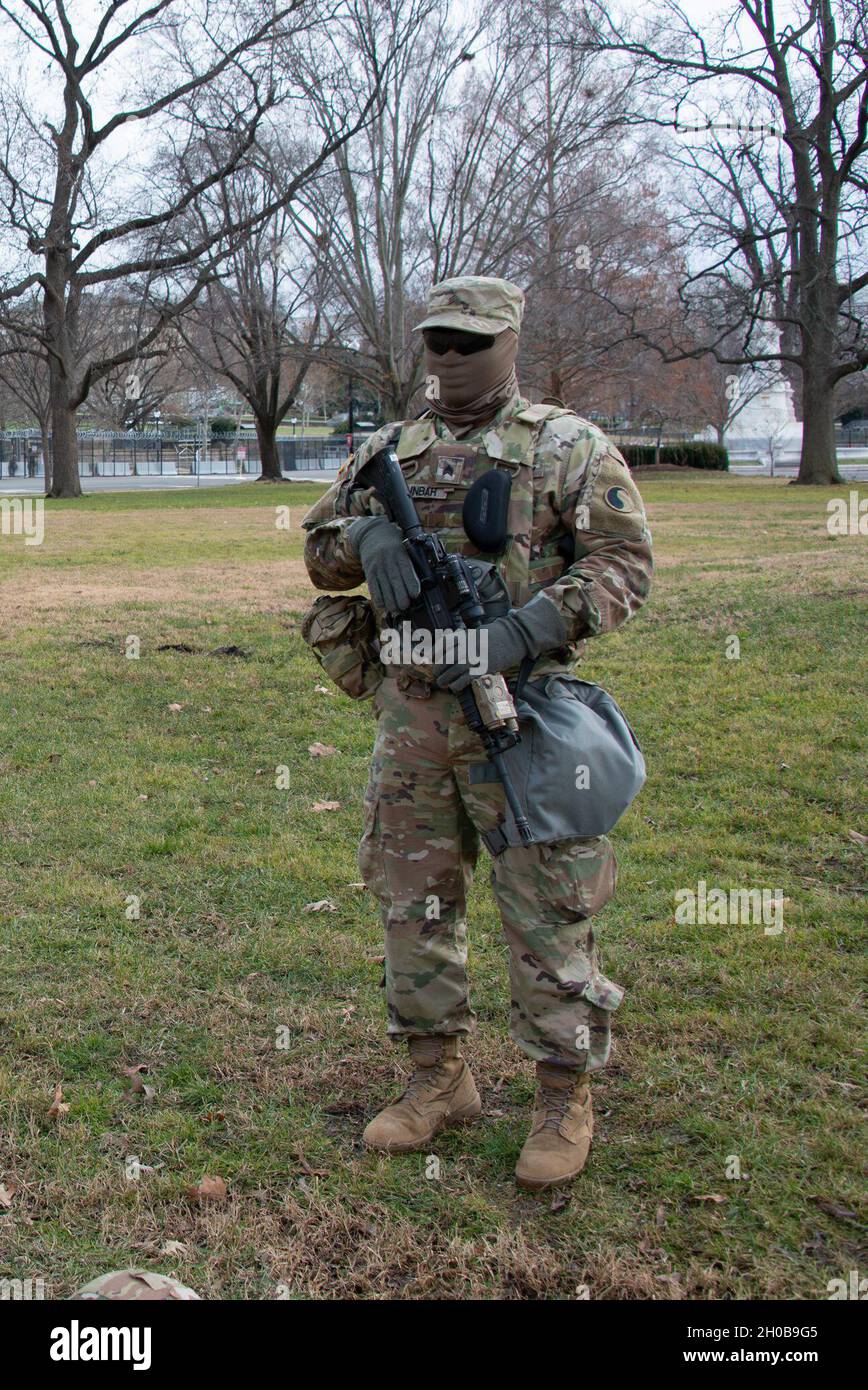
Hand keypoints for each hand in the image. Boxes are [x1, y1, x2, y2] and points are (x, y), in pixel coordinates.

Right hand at [346, 515, 420, 613]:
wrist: (372, 533)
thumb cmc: (394, 542)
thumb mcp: (405, 546)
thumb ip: (412, 560)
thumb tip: (426, 578)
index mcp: (400, 553)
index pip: (406, 569)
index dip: (411, 582)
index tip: (415, 594)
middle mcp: (388, 559)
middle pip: (395, 580)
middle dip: (400, 596)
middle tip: (405, 607)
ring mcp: (377, 566)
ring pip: (383, 586)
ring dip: (389, 601)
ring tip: (395, 610)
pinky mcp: (369, 571)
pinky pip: (373, 586)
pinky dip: (378, 598)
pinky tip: (382, 606)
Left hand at [434, 593, 568, 693]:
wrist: (514, 637)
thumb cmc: (497, 635)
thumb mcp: (478, 632)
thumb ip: (465, 639)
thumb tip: (451, 649)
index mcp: (466, 635)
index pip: (444, 643)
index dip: (435, 652)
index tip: (430, 658)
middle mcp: (468, 646)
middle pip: (447, 658)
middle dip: (439, 668)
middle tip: (437, 674)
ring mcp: (476, 657)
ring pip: (454, 669)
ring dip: (445, 678)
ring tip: (442, 683)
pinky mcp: (484, 667)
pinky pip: (466, 678)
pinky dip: (457, 684)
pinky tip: (454, 687)